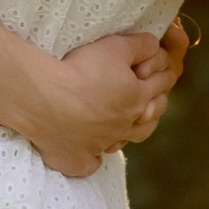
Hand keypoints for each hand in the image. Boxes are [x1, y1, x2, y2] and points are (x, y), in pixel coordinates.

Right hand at [23, 24, 181, 178]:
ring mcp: (101, 145)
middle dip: (155, 107)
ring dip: (128, 134)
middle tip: (152, 100)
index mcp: (136, 99)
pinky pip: (90, 164)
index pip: (161, 85)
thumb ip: (141, 45)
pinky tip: (90, 152)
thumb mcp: (115, 46)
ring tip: (125, 126)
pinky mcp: (77, 159)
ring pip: (123, 142)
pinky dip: (92, 158)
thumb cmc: (80, 70)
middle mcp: (123, 126)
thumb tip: (155, 45)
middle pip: (149, 119)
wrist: (43, 99)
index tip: (165, 72)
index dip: (164, 75)